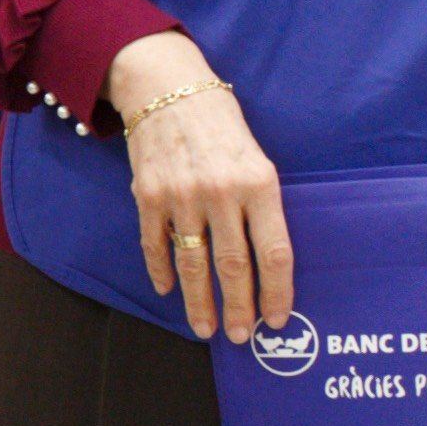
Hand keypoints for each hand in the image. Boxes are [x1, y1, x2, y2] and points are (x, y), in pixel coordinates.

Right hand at [109, 29, 290, 342]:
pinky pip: (156, 245)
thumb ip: (262, 205)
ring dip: (200, 301)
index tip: (278, 319)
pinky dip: (161, 271)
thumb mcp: (257, 158)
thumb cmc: (222, 126)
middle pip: (233, 266)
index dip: (277, 291)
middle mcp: (221, 192)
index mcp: (258, 183)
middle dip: (239, 308)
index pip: (273, 252)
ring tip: (205, 328)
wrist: (168, 89)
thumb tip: (266, 263)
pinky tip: (169, 290)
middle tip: (242, 336)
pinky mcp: (148, 196)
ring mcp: (181, 196)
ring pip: (193, 263)